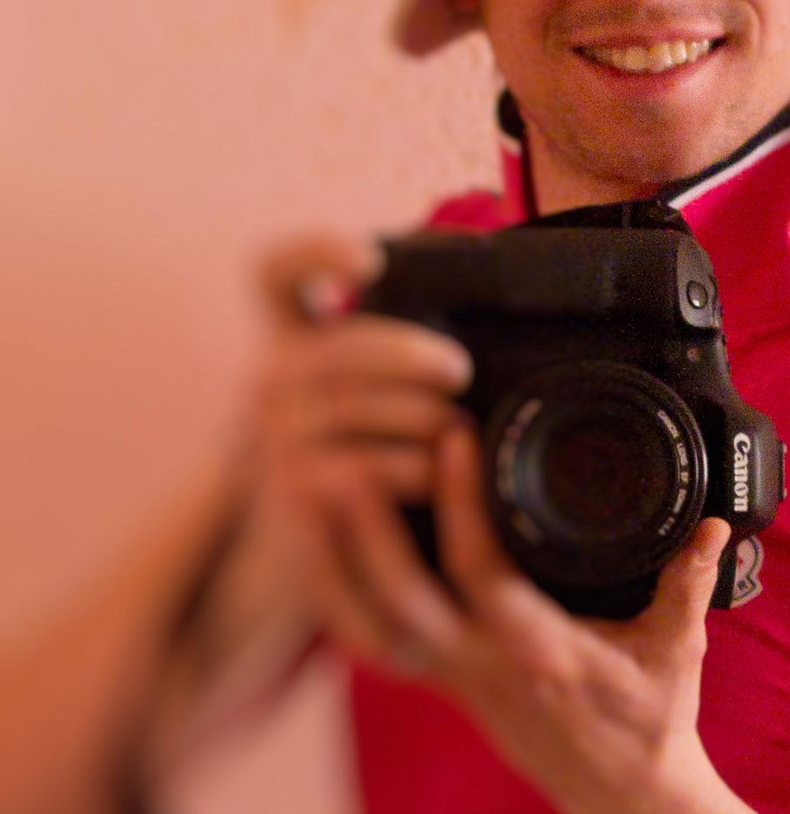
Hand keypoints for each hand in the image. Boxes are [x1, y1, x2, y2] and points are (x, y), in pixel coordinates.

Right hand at [245, 233, 473, 663]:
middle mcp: (272, 380)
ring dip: (420, 418)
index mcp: (293, 339)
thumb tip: (493, 291)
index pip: (278, 273)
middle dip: (407, 353)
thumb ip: (403, 355)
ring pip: (356, 408)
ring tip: (458, 433)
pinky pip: (361, 469)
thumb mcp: (371, 398)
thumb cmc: (365, 461)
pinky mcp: (291, 493)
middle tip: (458, 371)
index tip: (369, 260)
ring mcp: (275, 438)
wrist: (304, 560)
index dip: (315, 253)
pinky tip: (437, 478)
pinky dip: (411, 471)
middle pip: (340, 347)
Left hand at [327, 412, 733, 813]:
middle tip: (347, 460)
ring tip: (315, 495)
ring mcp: (460, 683)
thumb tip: (713, 523)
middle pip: (400, 603)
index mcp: (543, 653)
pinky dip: (348, 596)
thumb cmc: (653, 723)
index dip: (463, 505)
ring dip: (339, 564)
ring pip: (374, 626)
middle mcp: (488, 670)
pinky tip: (327, 548)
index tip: (453, 439)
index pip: (485, 574)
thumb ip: (689, 582)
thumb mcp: (679, 649)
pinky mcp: (450, 686)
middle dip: (367, 534)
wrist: (629, 800)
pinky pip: (380, 641)